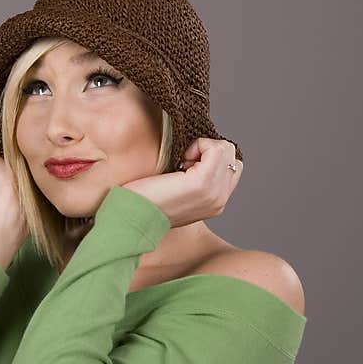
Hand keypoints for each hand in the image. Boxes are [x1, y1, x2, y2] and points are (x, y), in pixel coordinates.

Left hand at [121, 138, 242, 228]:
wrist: (130, 218)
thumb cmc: (143, 201)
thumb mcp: (176, 190)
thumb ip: (194, 179)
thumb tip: (197, 155)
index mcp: (215, 203)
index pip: (232, 167)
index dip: (209, 158)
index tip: (184, 165)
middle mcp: (220, 200)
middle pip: (232, 156)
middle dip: (208, 151)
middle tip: (182, 163)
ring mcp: (214, 192)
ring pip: (226, 149)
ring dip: (203, 148)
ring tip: (181, 162)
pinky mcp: (203, 183)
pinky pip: (216, 148)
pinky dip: (199, 145)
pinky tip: (180, 160)